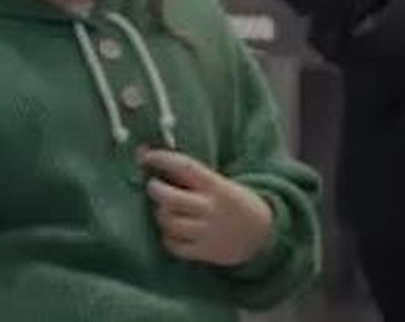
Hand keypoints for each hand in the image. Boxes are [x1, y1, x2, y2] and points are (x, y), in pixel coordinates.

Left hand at [141, 149, 273, 267]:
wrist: (262, 233)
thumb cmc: (229, 199)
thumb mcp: (214, 180)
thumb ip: (184, 171)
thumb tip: (143, 152)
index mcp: (214, 184)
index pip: (183, 166)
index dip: (161, 159)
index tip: (144, 156)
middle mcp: (210, 208)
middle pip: (171, 199)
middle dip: (154, 190)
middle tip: (153, 186)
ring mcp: (208, 232)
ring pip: (170, 222)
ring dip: (160, 214)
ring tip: (163, 209)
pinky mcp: (207, 252)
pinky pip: (175, 246)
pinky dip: (167, 237)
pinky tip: (171, 230)